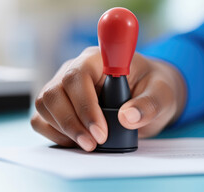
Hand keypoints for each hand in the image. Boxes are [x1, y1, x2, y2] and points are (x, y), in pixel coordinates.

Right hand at [31, 46, 185, 151]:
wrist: (147, 94)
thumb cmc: (154, 88)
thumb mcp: (162, 94)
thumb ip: (149, 104)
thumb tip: (127, 118)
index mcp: (99, 59)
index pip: (77, 76)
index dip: (84, 105)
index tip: (101, 132)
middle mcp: (75, 68)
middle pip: (54, 92)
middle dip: (72, 123)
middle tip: (94, 145)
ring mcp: (63, 86)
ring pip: (44, 105)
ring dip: (62, 130)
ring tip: (89, 144)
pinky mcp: (58, 104)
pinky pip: (41, 119)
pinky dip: (55, 134)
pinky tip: (77, 141)